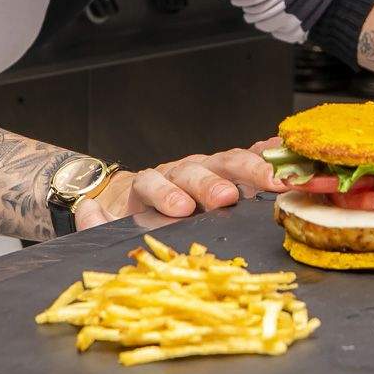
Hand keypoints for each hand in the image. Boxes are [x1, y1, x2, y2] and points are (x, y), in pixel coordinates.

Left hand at [73, 140, 289, 229]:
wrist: (140, 200)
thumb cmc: (132, 217)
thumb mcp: (107, 222)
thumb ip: (94, 221)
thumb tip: (86, 210)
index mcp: (149, 185)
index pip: (154, 183)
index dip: (166, 193)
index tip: (180, 209)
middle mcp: (181, 171)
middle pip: (197, 170)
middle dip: (213, 183)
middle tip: (227, 198)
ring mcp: (208, 169)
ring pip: (229, 161)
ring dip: (252, 170)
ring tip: (275, 181)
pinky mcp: (230, 172)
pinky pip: (252, 157)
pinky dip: (269, 152)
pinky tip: (287, 151)